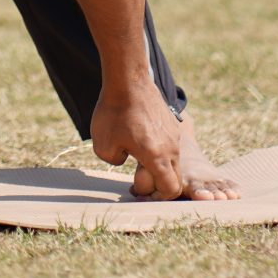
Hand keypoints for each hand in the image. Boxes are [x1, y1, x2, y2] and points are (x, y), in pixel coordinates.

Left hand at [89, 78, 186, 199]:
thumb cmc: (113, 113)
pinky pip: (170, 145)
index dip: (156, 197)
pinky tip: (141, 141)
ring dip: (159, 167)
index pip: (170, 190)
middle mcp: (171, 148)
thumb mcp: (103, 146)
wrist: (127, 80)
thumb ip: (115, 162)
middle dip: (158, 186)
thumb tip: (125, 160)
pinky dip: (159, 151)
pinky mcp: (171, 124)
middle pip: (175, 179)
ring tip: (138, 159)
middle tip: (139, 180)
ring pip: (173, 162)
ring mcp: (174, 135)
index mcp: (157, 157)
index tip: (139, 192)